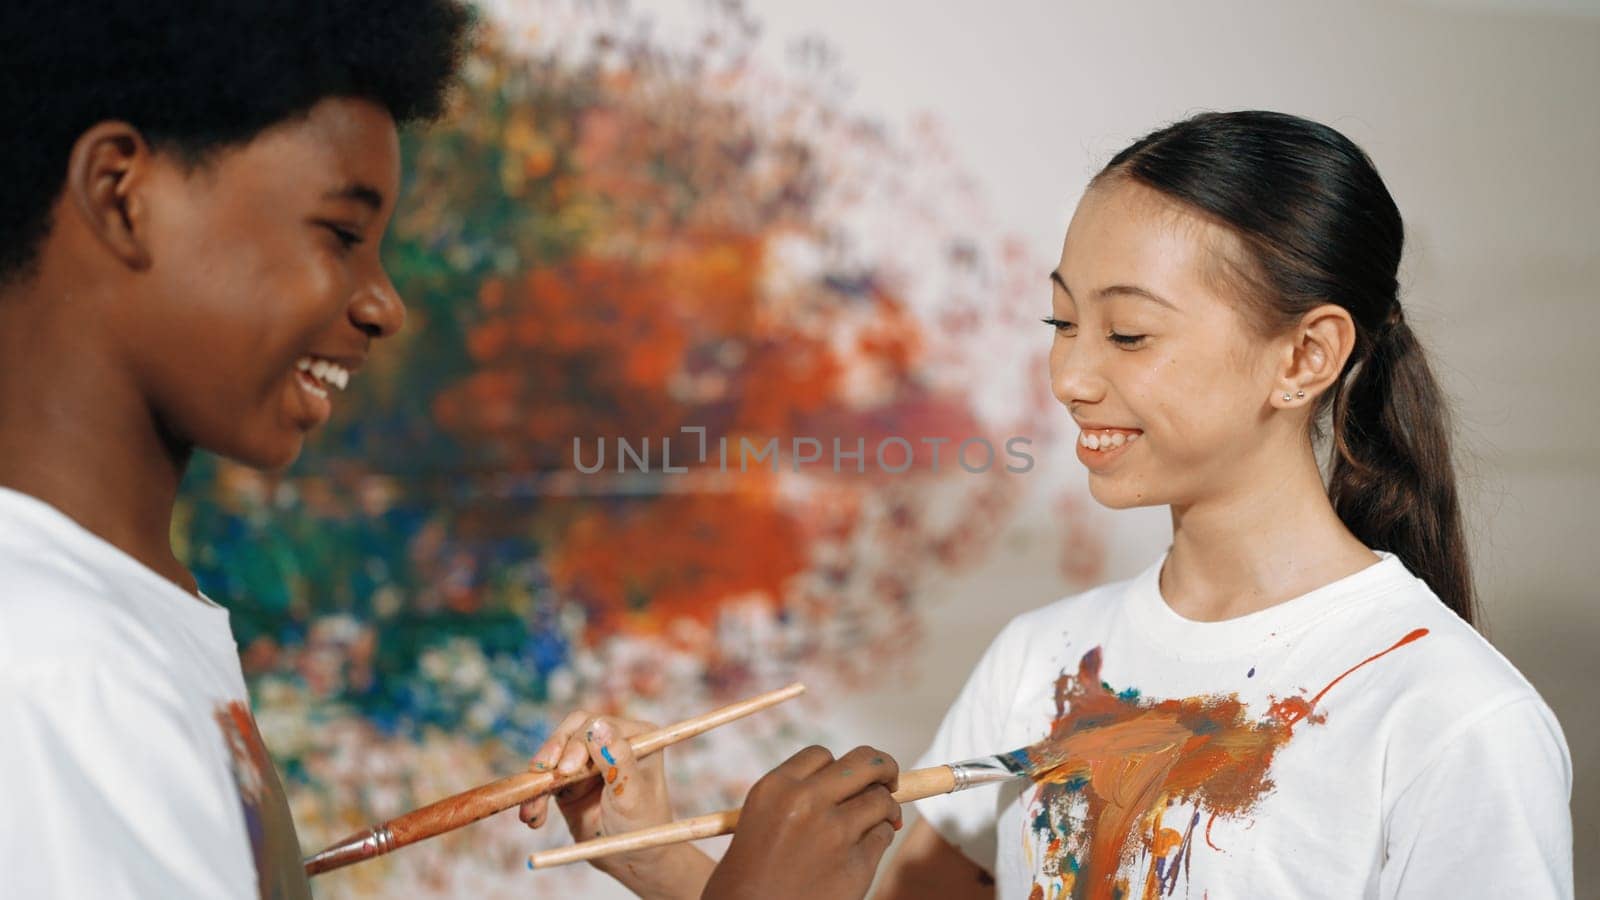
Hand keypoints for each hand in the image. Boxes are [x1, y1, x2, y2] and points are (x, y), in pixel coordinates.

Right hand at [520, 712, 713, 899]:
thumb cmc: (644, 825)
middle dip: (551, 754)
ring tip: (531, 810)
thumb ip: (617, 761)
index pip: (596, 724)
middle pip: (569, 733)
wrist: (634, 859)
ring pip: (552, 758)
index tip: (566, 769)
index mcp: (635, 737)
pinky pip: (544, 783)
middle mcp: (609, 744)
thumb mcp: (632, 796)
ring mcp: (587, 763)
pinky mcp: (568, 783)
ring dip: (537, 781)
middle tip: (540, 775)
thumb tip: (598, 725)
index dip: (576, 742)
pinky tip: (532, 817)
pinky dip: (534, 798)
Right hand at [702, 745, 900, 899]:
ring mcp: (834, 832)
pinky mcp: (857, 864)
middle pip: (864, 763)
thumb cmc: (747, 878)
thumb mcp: (757, 822)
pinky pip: (883, 836)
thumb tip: (847, 787)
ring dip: (886, 809)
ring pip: (881, 800)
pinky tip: (865, 850)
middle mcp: (807, 802)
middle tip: (891, 779)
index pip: (821, 755)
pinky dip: (881, 838)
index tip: (845, 779)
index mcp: (776, 787)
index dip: (837, 766)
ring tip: (882, 819)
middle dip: (883, 766)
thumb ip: (794, 799)